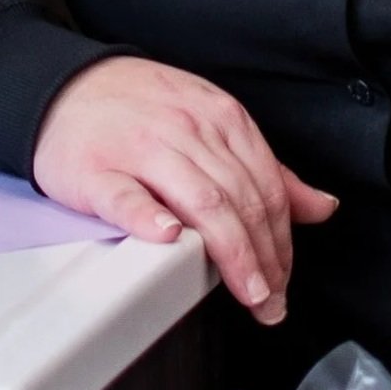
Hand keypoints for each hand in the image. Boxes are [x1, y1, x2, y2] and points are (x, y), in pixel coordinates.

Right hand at [31, 55, 337, 322]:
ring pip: (198, 199)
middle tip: (271, 302)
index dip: (283, 241)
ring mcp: (141, 148)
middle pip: (239, 200)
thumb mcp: (214, 124)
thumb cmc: (144, 110)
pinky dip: (149, 218)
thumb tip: (321, 207)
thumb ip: (267, 170)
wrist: (69, 87)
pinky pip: (126, 195)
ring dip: (230, 252)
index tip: (285, 280)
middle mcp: (187, 130)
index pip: (266, 187)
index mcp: (221, 119)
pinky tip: (167, 240)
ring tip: (247, 291)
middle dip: (264, 257)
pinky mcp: (95, 170)